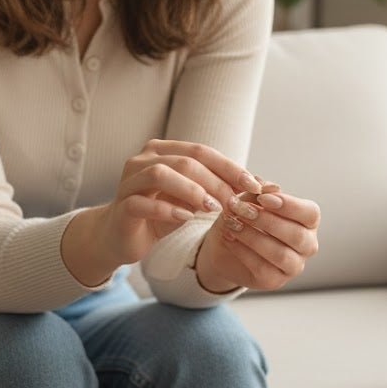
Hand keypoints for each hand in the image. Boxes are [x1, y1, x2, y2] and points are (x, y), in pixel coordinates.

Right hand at [62, 139, 262, 285]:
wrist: (120, 236)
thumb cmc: (160, 214)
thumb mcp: (194, 201)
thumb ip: (220, 190)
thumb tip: (266, 185)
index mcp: (162, 151)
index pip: (202, 151)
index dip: (230, 167)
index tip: (254, 186)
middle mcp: (143, 159)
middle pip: (185, 160)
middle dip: (215, 181)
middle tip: (235, 202)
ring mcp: (129, 181)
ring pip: (162, 174)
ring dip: (192, 191)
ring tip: (212, 209)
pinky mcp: (122, 206)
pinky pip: (144, 203)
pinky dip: (169, 210)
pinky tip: (187, 219)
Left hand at [195, 186, 319, 291]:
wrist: (225, 244)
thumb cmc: (244, 218)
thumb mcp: (248, 200)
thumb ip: (259, 193)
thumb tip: (269, 186)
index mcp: (308, 222)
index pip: (310, 213)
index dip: (289, 205)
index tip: (263, 198)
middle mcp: (307, 245)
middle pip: (296, 235)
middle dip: (266, 221)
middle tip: (240, 209)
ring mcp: (293, 266)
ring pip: (280, 254)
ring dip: (253, 236)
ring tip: (232, 223)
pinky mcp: (274, 281)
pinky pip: (263, 268)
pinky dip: (243, 251)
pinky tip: (228, 237)